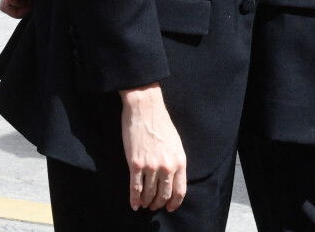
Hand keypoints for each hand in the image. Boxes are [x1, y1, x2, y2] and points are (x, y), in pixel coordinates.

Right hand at [120, 83, 186, 212]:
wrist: (145, 107)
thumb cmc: (160, 122)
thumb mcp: (176, 142)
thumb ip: (175, 161)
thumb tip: (172, 179)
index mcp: (179, 160)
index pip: (180, 191)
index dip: (174, 203)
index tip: (169, 207)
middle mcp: (167, 166)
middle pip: (164, 195)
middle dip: (158, 204)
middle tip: (154, 205)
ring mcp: (150, 166)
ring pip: (149, 194)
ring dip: (146, 202)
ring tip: (144, 204)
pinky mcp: (135, 164)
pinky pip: (135, 188)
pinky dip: (134, 199)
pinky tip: (134, 204)